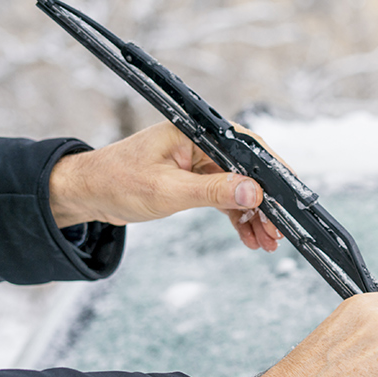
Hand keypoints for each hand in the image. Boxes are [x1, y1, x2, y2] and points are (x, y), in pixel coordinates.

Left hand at [48, 121, 282, 250]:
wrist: (87, 194)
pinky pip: (226, 199)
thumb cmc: (115, 181)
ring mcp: (200, 162)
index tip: (289, 194)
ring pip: (240, 190)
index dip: (272, 171)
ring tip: (268, 242)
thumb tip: (252, 191)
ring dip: (254, 216)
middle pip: (248, 172)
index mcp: (195, 133)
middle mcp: (202, 144)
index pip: (246, 147)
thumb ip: (213, 191)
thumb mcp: (168, 190)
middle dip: (265, 204)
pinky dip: (238, 219)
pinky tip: (250, 238)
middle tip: (278, 232)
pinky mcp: (196, 180)